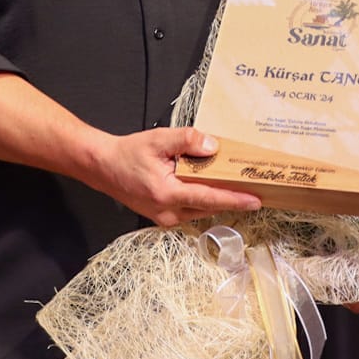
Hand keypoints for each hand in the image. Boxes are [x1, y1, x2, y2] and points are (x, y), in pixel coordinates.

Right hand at [83, 128, 262, 226]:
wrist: (102, 167)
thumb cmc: (127, 154)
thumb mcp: (158, 140)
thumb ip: (187, 140)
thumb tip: (212, 147)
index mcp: (167, 194)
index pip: (209, 199)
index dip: (235, 200)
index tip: (256, 200)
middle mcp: (168, 212)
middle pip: (209, 207)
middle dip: (232, 199)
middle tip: (255, 189)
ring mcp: (165, 218)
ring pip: (201, 210)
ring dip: (218, 200)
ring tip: (237, 187)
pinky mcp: (163, 217)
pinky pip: (191, 210)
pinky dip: (203, 200)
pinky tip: (212, 187)